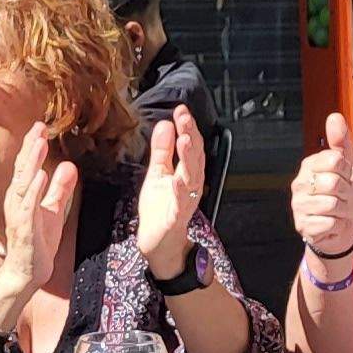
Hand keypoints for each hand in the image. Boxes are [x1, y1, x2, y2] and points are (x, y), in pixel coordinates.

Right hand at [0, 132, 82, 303]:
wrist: (27, 273)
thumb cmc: (37, 242)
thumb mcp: (53, 211)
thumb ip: (60, 189)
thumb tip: (69, 166)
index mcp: (24, 195)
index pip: (28, 166)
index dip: (34, 146)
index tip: (41, 126)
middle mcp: (17, 201)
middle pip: (23, 169)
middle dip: (30, 147)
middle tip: (38, 126)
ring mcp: (19, 214)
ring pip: (23, 183)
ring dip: (31, 162)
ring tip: (39, 143)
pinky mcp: (24, 228)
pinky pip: (27, 206)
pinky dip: (33, 190)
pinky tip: (40, 175)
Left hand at [136, 113, 208, 278]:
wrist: (158, 243)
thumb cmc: (160, 209)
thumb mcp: (158, 174)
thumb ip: (162, 150)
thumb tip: (164, 123)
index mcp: (186, 172)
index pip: (190, 146)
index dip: (187, 127)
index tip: (181, 109)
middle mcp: (190, 185)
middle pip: (194, 157)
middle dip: (191, 136)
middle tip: (185, 117)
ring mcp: (186, 201)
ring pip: (192, 177)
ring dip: (189, 158)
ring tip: (185, 139)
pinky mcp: (177, 218)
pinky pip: (182, 203)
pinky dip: (181, 191)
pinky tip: (177, 180)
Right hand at [291, 113, 352, 257]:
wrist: (344, 227)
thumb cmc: (346, 194)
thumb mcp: (349, 165)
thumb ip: (342, 142)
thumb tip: (335, 116)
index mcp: (310, 165)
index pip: (334, 160)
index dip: (347, 171)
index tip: (345, 177)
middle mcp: (300, 184)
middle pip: (332, 183)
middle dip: (346, 192)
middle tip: (343, 197)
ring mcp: (299, 206)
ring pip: (331, 204)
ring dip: (343, 210)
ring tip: (338, 210)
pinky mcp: (303, 226)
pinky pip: (330, 222)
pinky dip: (338, 225)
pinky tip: (334, 223)